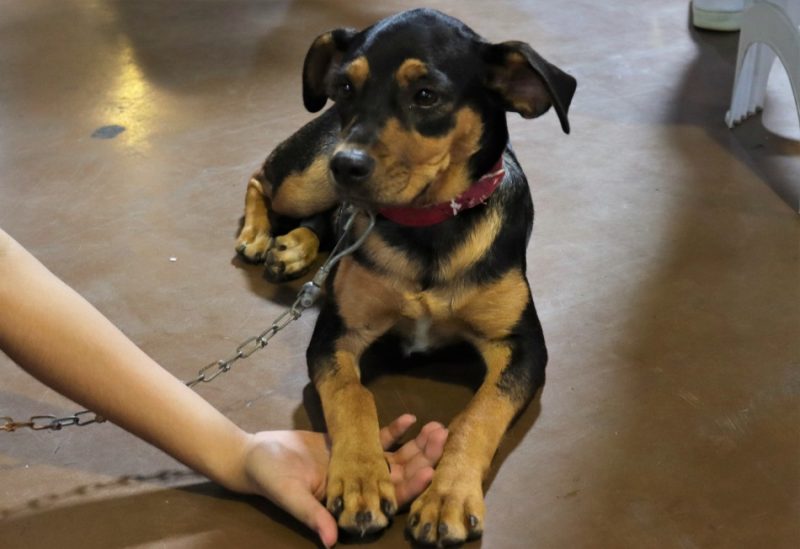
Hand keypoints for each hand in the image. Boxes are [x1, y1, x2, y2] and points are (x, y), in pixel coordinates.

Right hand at [239, 414, 446, 547]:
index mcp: (348, 504)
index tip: (430, 472)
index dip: (408, 487)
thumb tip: (331, 541)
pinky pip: (377, 440)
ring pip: (393, 458)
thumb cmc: (269, 478)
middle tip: (444, 440)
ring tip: (436, 428)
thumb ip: (312, 515)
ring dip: (416, 445)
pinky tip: (411, 418)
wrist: (254, 455)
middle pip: (398, 476)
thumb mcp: (290, 495)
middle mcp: (358, 487)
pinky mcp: (350, 447)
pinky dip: (394, 431)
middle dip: (422, 460)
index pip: (386, 498)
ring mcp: (356, 467)